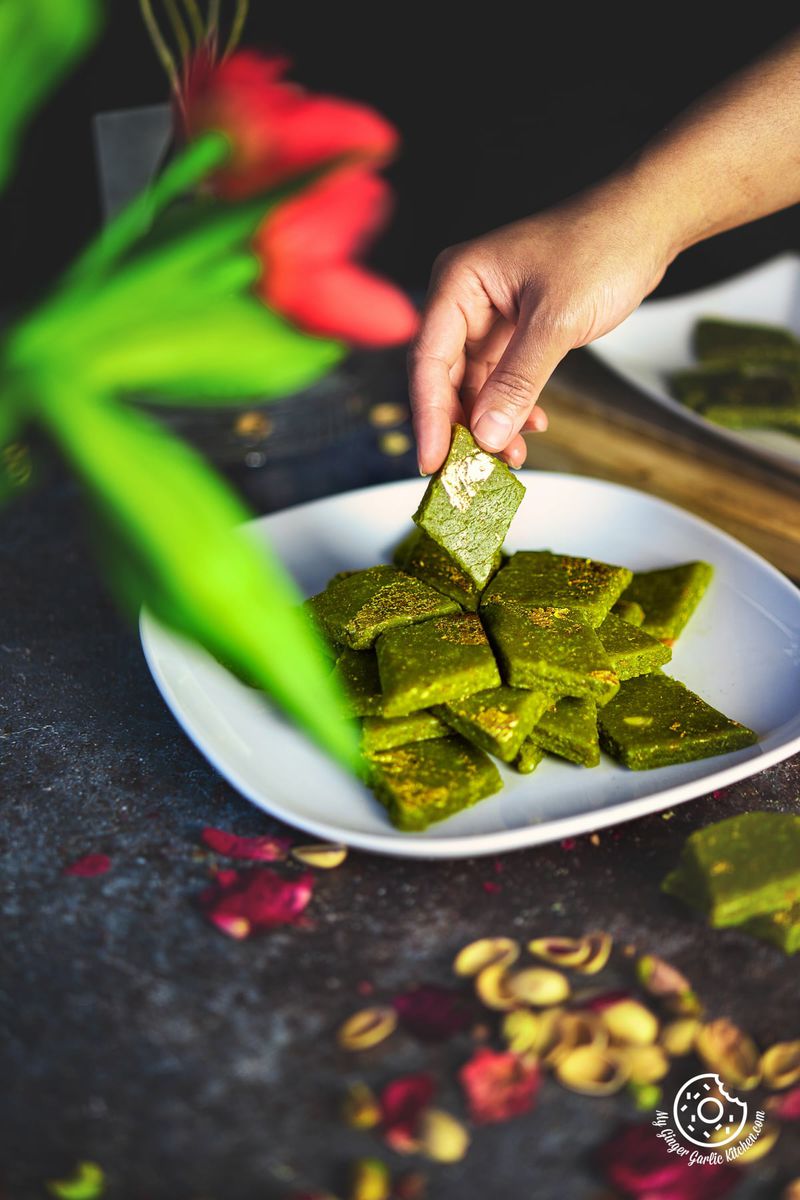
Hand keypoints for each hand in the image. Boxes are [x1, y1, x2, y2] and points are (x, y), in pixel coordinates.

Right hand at [408, 177, 678, 472]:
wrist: (648, 222)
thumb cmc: (601, 247)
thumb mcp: (556, 321)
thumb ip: (518, 381)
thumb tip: (486, 437)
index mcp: (458, 283)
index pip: (428, 361)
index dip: (429, 417)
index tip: (433, 463)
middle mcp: (464, 300)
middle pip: (444, 378)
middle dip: (461, 427)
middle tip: (470, 474)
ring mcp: (488, 316)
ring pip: (474, 385)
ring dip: (491, 423)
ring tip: (512, 458)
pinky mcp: (514, 329)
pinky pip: (501, 379)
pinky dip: (513, 407)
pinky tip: (532, 428)